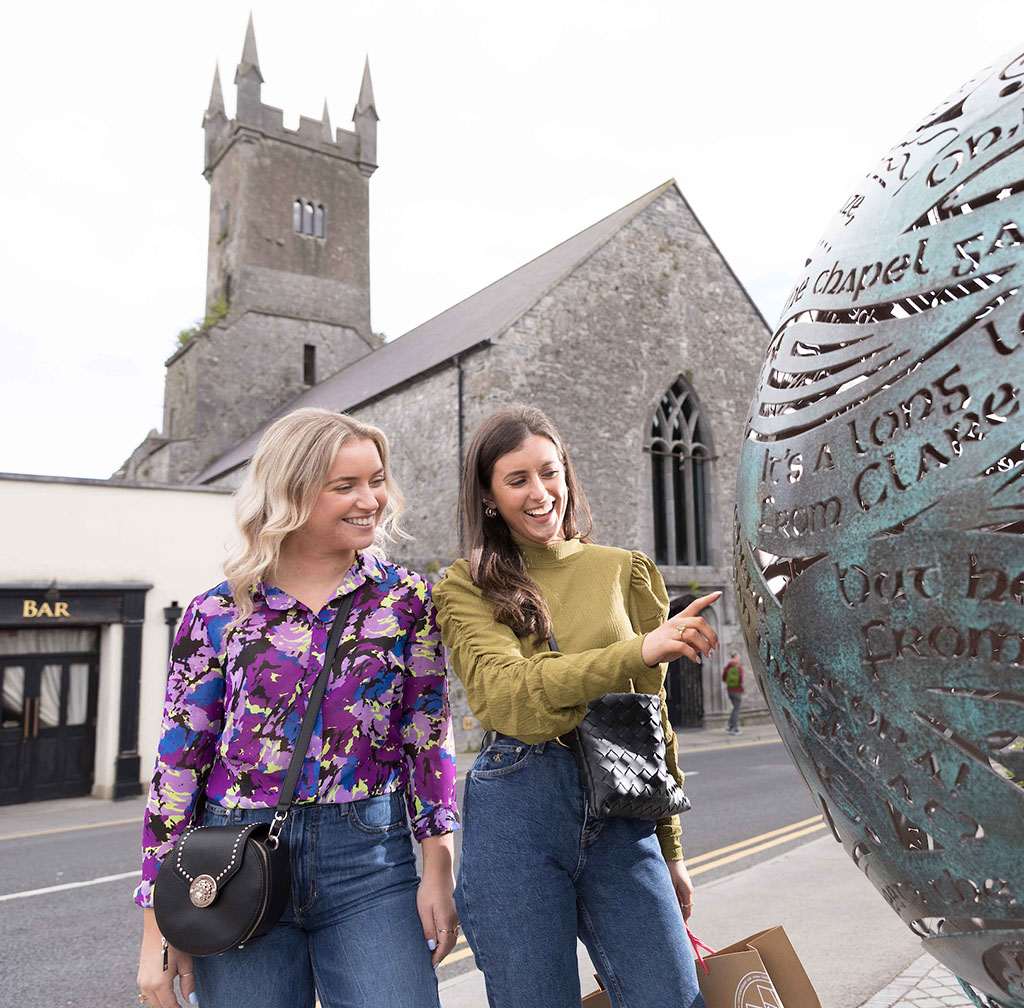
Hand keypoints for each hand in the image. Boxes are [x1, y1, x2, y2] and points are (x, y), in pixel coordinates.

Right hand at [138, 909, 195, 1006]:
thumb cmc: (175, 942)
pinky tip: (165, 993)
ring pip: (151, 1001)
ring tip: (174, 1003)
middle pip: (158, 1006)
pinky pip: (146, 993)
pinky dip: (156, 997)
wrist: (158, 926)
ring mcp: (141, 980)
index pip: (168, 1006)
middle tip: (180, 1007)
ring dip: (162, 1004)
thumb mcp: (185, 963)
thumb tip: (191, 1000)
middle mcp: (147, 985)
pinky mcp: (140, 974)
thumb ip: (188, 984)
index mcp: (159, 984)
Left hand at [418, 834, 458, 966]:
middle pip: (451, 943)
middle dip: (442, 954)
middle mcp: (455, 919)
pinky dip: (449, 937)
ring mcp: (457, 914)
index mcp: (446, 920)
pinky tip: (442, 937)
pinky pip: (455, 928)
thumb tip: (430, 947)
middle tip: (432, 963)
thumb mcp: (423, 910)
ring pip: (454, 936)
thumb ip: (428, 929)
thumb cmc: (429, 889)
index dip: (438, 957)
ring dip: (446, 946)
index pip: (444, 946)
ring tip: (435, 953)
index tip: (431, 965)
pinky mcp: (456, 910)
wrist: (439, 870)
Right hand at [641, 592, 720, 666]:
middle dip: (712, 635)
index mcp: (680, 619)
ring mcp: (670, 632)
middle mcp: (675, 622)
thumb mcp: (680, 641)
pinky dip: (694, 655)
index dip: (707, 599)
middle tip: (716, 647)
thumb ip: (693, 641)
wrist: (642, 651)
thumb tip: (706, 647)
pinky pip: (684, 647)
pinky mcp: (666, 644)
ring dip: (705, 647)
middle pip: (699, 621)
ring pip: (694, 635)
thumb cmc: (663, 645)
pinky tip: (697, 661)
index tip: (719, 593)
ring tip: (708, 656)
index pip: (695, 605)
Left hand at [667, 858, 695, 922]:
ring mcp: (685, 886)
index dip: (683, 920)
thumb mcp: (670, 885)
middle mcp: (688, 890)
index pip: (687, 911)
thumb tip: (673, 911)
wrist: (671, 855)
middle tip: (672, 922)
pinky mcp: (681, 883)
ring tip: (667, 913)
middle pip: (685, 907)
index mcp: (687, 892)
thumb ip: (672, 899)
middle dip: (679, 915)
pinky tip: (668, 901)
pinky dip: (675, 900)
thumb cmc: (669, 869)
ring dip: (677, 907)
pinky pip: (679, 895)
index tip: (678, 927)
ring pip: (682, 901)